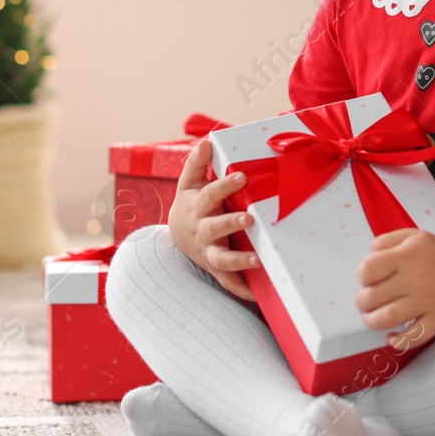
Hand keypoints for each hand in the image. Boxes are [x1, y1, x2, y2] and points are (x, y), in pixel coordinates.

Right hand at [167, 137, 258, 300]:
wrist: (176, 234)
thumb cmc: (191, 203)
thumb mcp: (189, 182)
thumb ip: (197, 162)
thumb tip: (206, 140)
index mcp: (197, 206)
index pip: (211, 193)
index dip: (225, 185)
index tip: (242, 175)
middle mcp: (201, 230)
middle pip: (215, 227)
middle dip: (231, 224)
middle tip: (250, 219)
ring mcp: (208, 251)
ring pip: (221, 259)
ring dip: (238, 260)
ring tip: (257, 260)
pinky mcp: (215, 267)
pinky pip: (227, 282)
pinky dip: (240, 290)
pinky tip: (257, 295)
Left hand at [352, 228, 434, 352]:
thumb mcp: (412, 235)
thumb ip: (386, 240)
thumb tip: (369, 253)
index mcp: (406, 256)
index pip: (368, 269)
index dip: (362, 276)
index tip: (367, 280)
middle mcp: (415, 278)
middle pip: (372, 297)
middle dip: (361, 302)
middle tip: (365, 301)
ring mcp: (428, 301)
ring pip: (388, 318)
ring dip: (372, 321)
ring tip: (372, 317)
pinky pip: (415, 336)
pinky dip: (398, 342)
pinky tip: (391, 337)